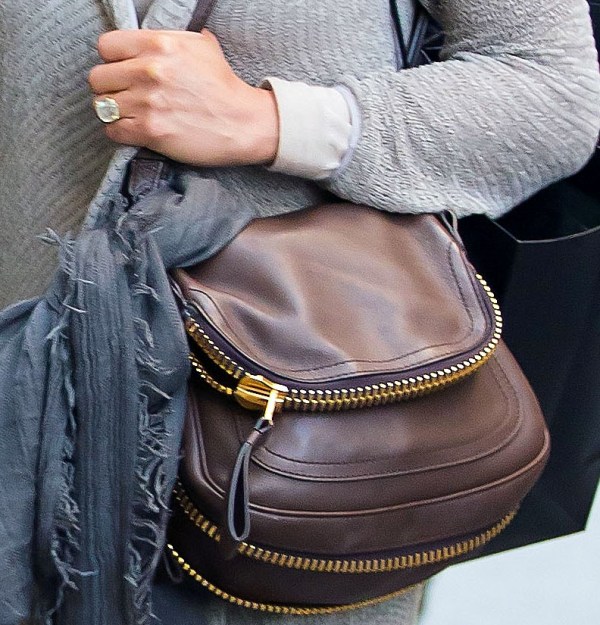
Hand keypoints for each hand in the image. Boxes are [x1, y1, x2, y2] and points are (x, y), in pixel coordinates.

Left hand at [88, 29, 278, 166]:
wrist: (243, 124)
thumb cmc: (225, 88)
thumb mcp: (202, 47)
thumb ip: (171, 40)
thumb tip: (154, 39)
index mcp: (158, 45)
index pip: (106, 46)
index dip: (113, 61)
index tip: (124, 72)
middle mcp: (149, 71)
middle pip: (98, 78)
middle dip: (111, 88)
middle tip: (127, 97)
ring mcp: (147, 102)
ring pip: (102, 106)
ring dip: (115, 113)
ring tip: (132, 116)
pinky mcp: (150, 131)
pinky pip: (113, 131)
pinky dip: (121, 133)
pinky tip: (135, 132)